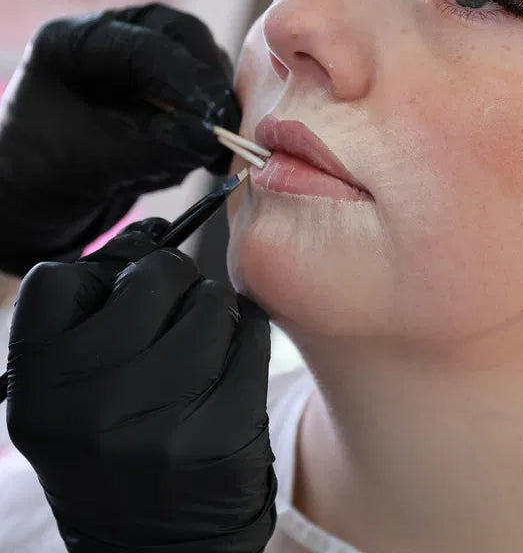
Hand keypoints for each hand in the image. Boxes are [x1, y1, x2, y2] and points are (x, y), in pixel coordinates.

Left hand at [0, 4, 240, 274]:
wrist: (30, 208)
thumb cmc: (38, 181)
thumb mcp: (94, 163)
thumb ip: (155, 147)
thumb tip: (212, 137)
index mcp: (77, 43)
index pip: (149, 44)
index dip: (190, 79)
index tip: (218, 119)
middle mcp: (111, 42)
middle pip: (183, 37)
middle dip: (207, 84)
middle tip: (225, 129)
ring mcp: (136, 66)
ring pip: (200, 65)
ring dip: (209, 107)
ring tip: (201, 153)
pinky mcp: (156, 94)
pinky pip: (200, 98)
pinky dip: (203, 127)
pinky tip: (191, 157)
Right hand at [6, 222, 276, 552]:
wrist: (157, 544)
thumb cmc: (114, 446)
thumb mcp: (72, 390)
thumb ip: (93, 314)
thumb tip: (149, 232)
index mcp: (39, 385)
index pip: (61, 277)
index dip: (99, 277)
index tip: (118, 294)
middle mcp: (90, 403)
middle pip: (154, 275)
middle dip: (171, 286)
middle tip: (171, 322)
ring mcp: (160, 419)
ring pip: (210, 299)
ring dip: (213, 313)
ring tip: (200, 353)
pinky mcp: (223, 429)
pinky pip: (251, 332)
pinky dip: (246, 337)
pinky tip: (228, 370)